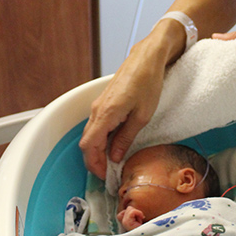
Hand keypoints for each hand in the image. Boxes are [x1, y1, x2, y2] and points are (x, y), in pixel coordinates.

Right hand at [79, 38, 168, 178]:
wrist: (147, 59)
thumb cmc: (148, 82)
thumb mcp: (142, 116)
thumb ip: (126, 137)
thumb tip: (115, 156)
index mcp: (106, 114)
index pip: (90, 146)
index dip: (94, 164)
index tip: (104, 176)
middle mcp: (97, 110)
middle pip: (87, 142)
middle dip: (94, 161)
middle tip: (107, 174)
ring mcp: (99, 105)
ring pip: (91, 134)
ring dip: (98, 150)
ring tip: (112, 162)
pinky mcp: (104, 102)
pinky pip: (97, 125)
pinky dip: (101, 138)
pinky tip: (113, 144)